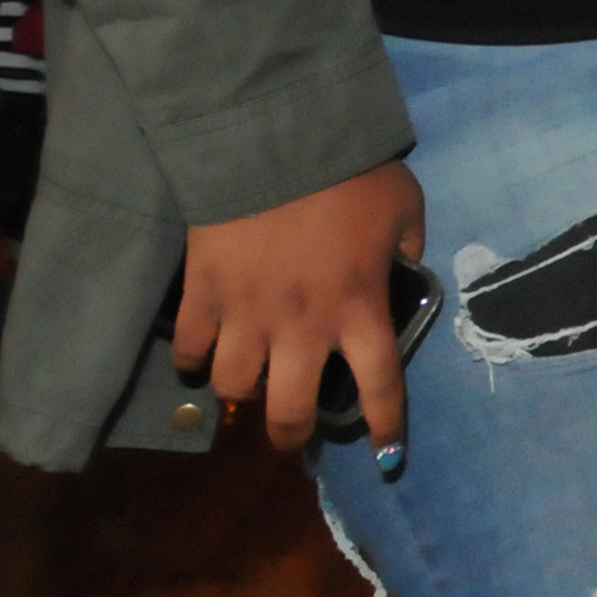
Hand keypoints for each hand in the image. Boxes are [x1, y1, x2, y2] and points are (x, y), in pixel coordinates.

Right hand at [176, 160, 423, 455]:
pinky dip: (192, 359)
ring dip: (241, 394)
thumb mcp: (403, 207)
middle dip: (291, 436)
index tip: (386, 454)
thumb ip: (407, 246)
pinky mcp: (202, 296)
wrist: (278, 143)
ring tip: (247, 386)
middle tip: (293, 435)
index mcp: (359, 308)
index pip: (379, 385)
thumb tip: (404, 266)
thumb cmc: (351, 174)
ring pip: (233, 388)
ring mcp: (246, 315)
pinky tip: (200, 355)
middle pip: (290, 411)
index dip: (384, 426)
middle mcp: (302, 327)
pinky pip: (189, 349)